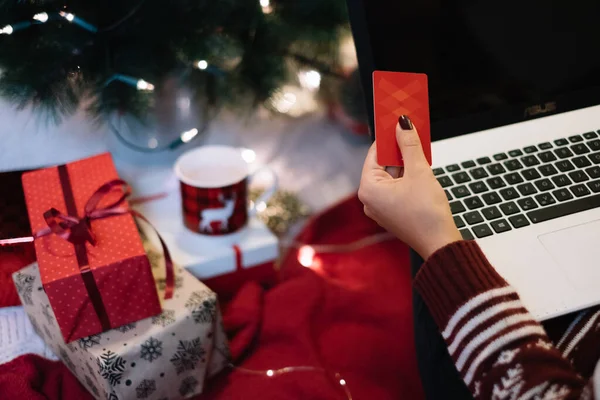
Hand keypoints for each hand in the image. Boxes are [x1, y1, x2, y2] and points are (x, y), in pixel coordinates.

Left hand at [358, 115, 461, 259]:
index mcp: (368, 189)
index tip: (396, 120)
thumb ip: (409, 146)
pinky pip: (397, 187)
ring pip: (392, 176)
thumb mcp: (419, 172)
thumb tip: (402, 125)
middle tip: (411, 131)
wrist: (440, 244)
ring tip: (420, 148)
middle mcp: (370, 200)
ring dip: (406, 162)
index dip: (388, 136)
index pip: (375, 153)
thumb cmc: (427, 214)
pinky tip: (421, 168)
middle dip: (399, 149)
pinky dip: (407, 176)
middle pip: (383, 164)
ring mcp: (381, 208)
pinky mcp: (394, 213)